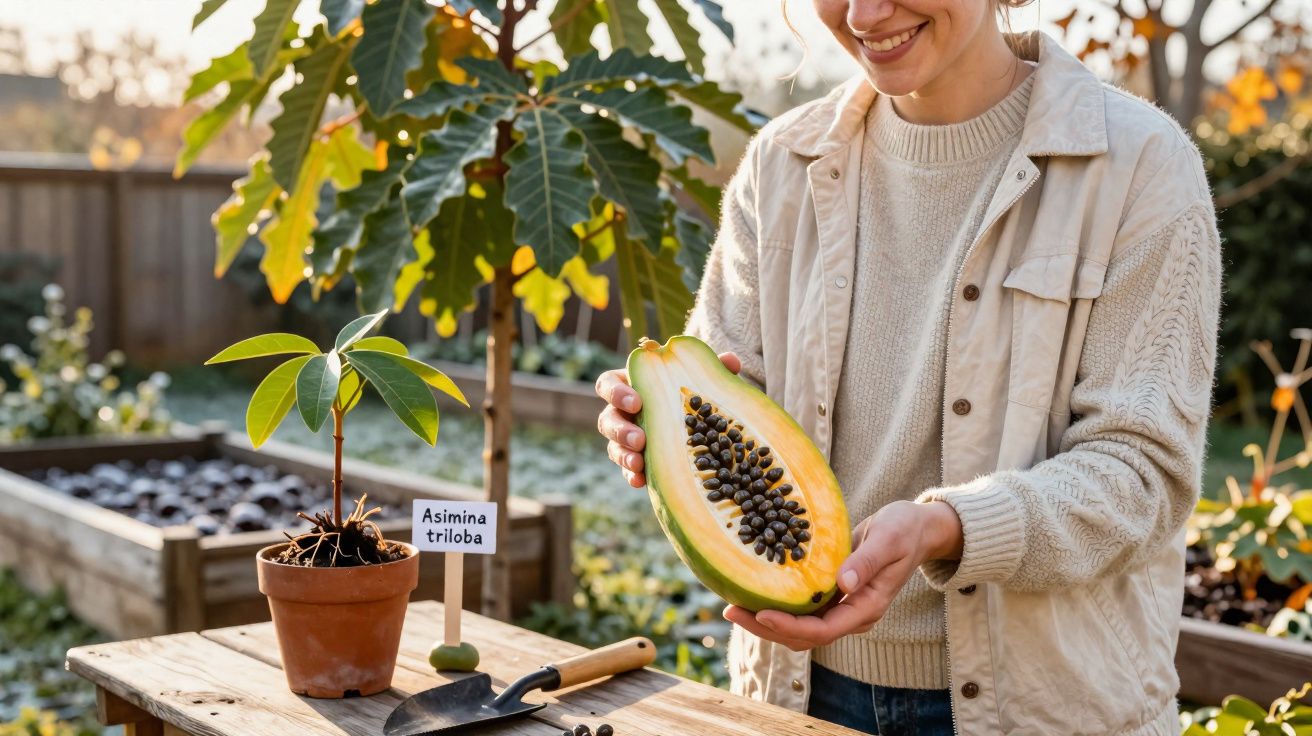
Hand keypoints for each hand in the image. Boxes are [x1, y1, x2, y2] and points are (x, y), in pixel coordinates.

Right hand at [595, 351, 741, 487]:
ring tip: (638, 463)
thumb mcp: (702, 379)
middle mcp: (623, 412)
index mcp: (632, 385)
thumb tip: (731, 361)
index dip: (616, 392)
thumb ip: (712, 369)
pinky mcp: (636, 460)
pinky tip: (641, 481)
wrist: (700, 421)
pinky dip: (632, 475)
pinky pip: (626, 469)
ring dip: (623, 454)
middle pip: (607, 418)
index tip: (637, 402)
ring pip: (613, 446)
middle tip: (640, 438)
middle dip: (620, 429)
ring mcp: (627, 438)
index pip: (608, 384)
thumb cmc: (694, 391)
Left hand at [723, 500, 962, 650]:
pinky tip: (752, 591)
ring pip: (799, 628)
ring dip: (766, 622)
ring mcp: (841, 607)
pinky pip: (800, 610)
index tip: (761, 614)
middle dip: (766, 628)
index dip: (791, 626)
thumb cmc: (905, 530)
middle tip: (731, 611)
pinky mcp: (832, 596)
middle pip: (804, 636)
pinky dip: (776, 606)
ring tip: (733, 606)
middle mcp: (852, 614)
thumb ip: (866, 562)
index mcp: (867, 607)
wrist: (916, 528)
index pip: (824, 629)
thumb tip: (841, 583)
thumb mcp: (890, 540)